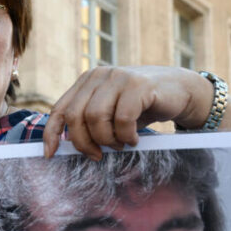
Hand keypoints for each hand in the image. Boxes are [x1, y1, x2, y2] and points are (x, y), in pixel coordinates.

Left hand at [43, 66, 214, 158]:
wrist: (181, 91)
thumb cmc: (141, 107)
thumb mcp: (111, 113)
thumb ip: (89, 123)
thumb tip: (64, 148)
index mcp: (86, 82)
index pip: (60, 109)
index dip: (52, 133)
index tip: (50, 154)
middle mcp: (98, 75)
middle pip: (75, 116)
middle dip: (83, 142)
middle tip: (98, 155)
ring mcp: (118, 77)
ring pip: (95, 117)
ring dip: (107, 139)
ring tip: (120, 144)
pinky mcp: (139, 84)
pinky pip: (122, 118)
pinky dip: (126, 135)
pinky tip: (134, 139)